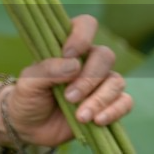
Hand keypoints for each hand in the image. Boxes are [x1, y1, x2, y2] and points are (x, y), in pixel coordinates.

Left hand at [4, 14, 133, 145]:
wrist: (31, 127)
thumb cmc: (28, 97)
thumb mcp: (29, 82)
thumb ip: (47, 70)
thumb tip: (74, 64)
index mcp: (66, 46)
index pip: (85, 25)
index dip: (81, 36)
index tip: (68, 53)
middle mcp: (88, 60)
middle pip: (105, 56)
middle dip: (89, 79)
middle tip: (69, 97)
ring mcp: (101, 82)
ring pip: (116, 81)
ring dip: (99, 99)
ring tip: (80, 116)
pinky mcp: (110, 104)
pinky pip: (125, 102)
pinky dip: (114, 111)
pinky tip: (97, 121)